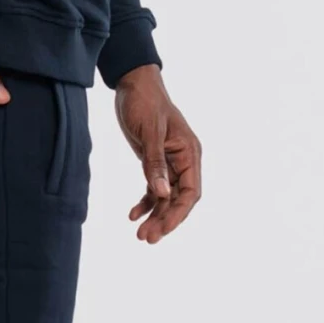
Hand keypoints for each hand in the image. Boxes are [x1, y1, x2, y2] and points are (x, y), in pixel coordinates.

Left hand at [114, 63, 201, 242]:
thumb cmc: (144, 102)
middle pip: (179, 199)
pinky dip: (145, 202)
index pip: (191, 192)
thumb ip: (154, 164)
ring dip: (155, 215)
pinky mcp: (155, 161)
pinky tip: (132, 215)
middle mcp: (184, 160)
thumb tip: (161, 194)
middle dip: (165, 220)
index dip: (178, 213)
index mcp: (189, 153)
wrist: (133, 84)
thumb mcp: (149, 133)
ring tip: (140, 235)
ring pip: (166, 197)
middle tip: (146, 238)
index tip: (162, 230)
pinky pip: (154, 188)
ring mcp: (170, 162)